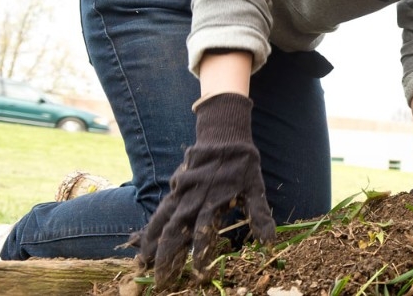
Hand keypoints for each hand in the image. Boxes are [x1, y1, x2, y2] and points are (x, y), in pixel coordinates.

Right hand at [130, 93, 275, 288]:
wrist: (224, 133)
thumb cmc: (243, 163)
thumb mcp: (255, 187)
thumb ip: (259, 214)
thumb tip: (270, 242)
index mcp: (214, 200)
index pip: (204, 233)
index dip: (200, 255)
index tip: (197, 275)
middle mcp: (193, 198)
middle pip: (176, 232)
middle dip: (167, 258)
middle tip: (161, 281)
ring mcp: (181, 192)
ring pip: (162, 222)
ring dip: (152, 244)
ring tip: (142, 265)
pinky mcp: (175, 187)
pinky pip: (160, 210)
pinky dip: (151, 227)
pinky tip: (144, 242)